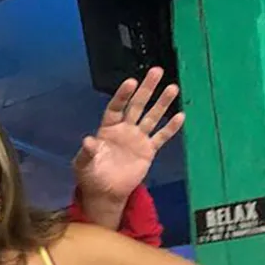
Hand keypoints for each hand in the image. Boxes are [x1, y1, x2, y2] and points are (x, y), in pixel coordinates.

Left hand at [74, 67, 184, 201]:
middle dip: (146, 89)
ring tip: (173, 87)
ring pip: (152, 117)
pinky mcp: (148, 150)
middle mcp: (124, 129)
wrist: (105, 192)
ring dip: (162, 103)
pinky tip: (180, 115)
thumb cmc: (90, 175)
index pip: (116, 107)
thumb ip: (87, 152)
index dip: (123, 95)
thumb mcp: (83, 164)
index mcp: (107, 129)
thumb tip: (88, 140)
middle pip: (137, 105)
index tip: (131, 81)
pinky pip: (161, 137)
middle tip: (156, 71)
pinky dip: (170, 128)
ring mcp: (137, 138)